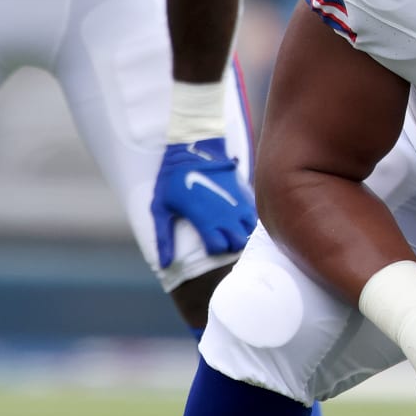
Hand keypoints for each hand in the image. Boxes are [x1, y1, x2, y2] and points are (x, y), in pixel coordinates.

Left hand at [150, 137, 256, 266]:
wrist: (194, 149)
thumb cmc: (173, 180)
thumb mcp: (161, 209)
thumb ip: (163, 238)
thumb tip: (164, 265)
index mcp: (206, 220)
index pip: (219, 248)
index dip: (213, 248)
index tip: (206, 241)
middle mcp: (226, 215)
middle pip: (237, 243)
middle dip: (228, 243)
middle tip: (218, 236)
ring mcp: (238, 203)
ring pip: (249, 231)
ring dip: (240, 232)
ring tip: (229, 227)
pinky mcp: (245, 193)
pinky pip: (254, 215)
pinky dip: (247, 220)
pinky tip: (236, 215)